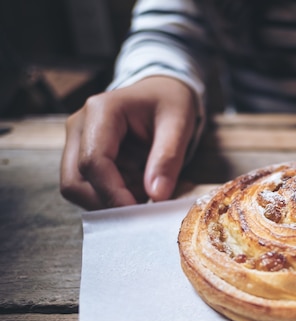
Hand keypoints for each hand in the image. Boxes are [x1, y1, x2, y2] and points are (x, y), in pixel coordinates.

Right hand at [60, 76, 197, 209]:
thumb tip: (156, 196)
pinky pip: (88, 186)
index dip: (113, 193)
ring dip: (109, 200)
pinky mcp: (81, 154)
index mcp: (101, 111)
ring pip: (76, 187)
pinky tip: (136, 184)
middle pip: (74, 181)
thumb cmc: (170, 103)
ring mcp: (76, 141)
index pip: (93, 161)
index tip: (139, 212)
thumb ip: (168, 158)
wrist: (161, 92)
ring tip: (143, 189)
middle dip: (107, 202)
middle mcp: (79, 125)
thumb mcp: (179, 125)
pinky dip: (112, 195)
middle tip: (142, 208)